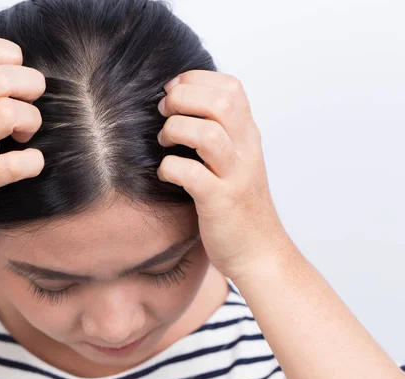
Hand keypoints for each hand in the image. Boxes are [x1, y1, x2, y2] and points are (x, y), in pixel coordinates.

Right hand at [0, 29, 45, 243]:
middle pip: (0, 78)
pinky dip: (32, 162)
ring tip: (24, 135)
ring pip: (9, 114)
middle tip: (28, 106)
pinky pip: (16, 164)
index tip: (14, 79)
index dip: (10, 57)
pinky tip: (28, 164)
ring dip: (31, 121)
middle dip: (30, 87)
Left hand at [156, 70, 290, 280]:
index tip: (172, 90)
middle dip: (183, 98)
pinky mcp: (221, 202)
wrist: (259, 252)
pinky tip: (165, 174)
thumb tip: (181, 106)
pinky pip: (192, 174)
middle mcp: (246, 150)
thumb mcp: (235, 161)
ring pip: (208, 133)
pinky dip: (170, 168)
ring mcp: (235, 175)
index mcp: (248, 136)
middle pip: (221, 102)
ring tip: (164, 142)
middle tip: (163, 113)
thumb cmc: (238, 206)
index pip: (230, 87)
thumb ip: (219, 133)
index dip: (196, 80)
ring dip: (176, 130)